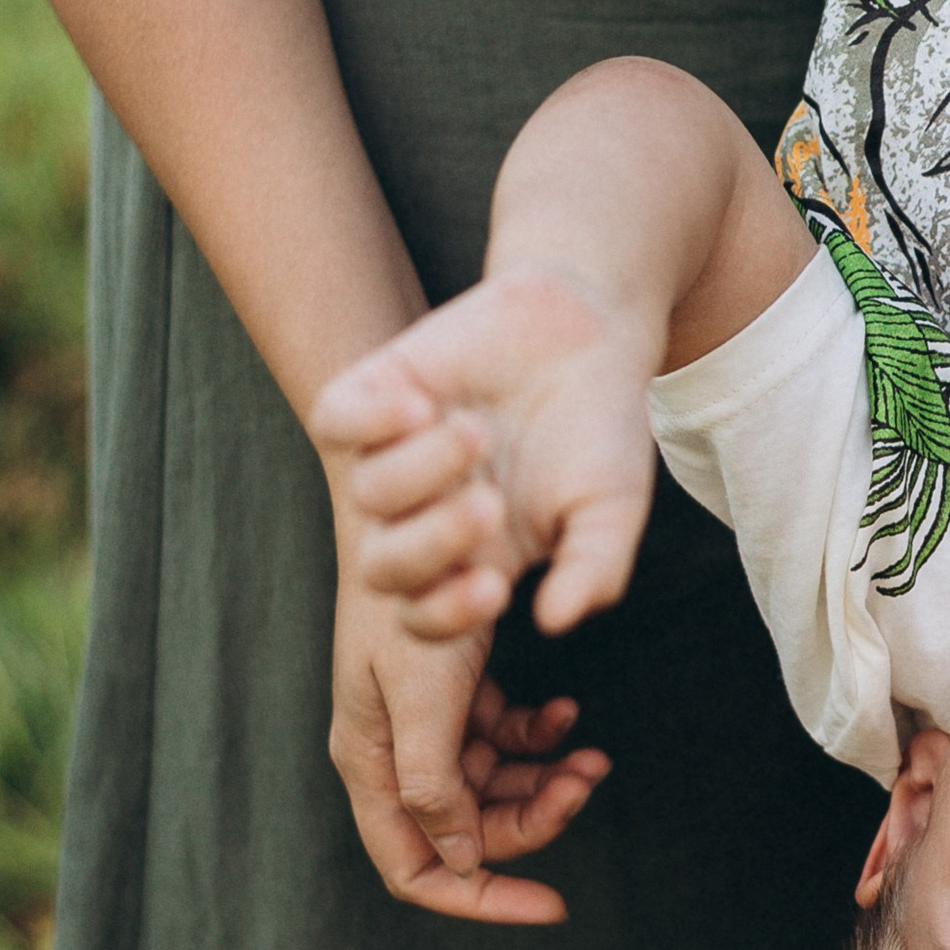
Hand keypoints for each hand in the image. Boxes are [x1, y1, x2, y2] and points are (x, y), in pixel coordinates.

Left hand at [310, 269, 660, 643]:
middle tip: (490, 507)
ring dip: (423, 469)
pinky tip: (423, 405)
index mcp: (472, 558)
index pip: (425, 616)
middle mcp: (421, 513)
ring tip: (478, 433)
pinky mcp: (375, 391)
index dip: (446, 615)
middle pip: (383, 567)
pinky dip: (370, 421)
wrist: (590, 329)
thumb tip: (554, 620)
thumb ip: (594, 571)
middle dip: (433, 544)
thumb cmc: (600, 432)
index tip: (497, 588)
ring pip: (368, 492)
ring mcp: (391, 452)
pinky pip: (335, 422)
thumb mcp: (613, 511)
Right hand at [327, 572, 609, 925]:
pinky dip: (539, 733)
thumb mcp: (421, 697)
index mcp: (374, 761)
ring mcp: (427, 714)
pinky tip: (568, 713)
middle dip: (531, 819)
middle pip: (466, 829)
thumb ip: (432, 783)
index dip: (482, 897)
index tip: (555, 905)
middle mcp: (395, 746)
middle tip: (588, 781)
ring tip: (592, 755)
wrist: (420, 506)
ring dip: (544, 778)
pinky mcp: (457, 681)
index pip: (417, 867)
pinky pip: (504, 733)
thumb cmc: (411, 596)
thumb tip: (459, 859)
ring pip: (492, 783)